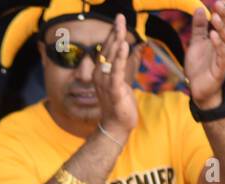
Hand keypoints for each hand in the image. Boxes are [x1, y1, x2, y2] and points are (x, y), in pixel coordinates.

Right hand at [95, 14, 138, 140]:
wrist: (116, 126)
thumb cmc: (119, 105)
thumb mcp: (120, 82)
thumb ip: (121, 67)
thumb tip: (125, 52)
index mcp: (100, 73)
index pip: (107, 49)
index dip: (112, 34)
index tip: (118, 21)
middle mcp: (99, 75)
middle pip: (108, 49)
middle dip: (115, 32)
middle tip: (119, 17)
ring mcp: (105, 83)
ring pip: (111, 57)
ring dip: (116, 40)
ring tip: (121, 26)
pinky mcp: (113, 90)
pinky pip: (116, 71)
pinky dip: (120, 58)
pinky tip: (123, 45)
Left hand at [185, 0, 224, 108]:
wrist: (197, 88)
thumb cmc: (199, 66)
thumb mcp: (196, 42)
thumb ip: (199, 27)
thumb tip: (199, 9)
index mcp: (224, 39)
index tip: (218, 2)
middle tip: (218, 5)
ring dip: (222, 27)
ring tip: (214, 17)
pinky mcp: (221, 69)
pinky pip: (223, 54)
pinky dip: (218, 44)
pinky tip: (212, 35)